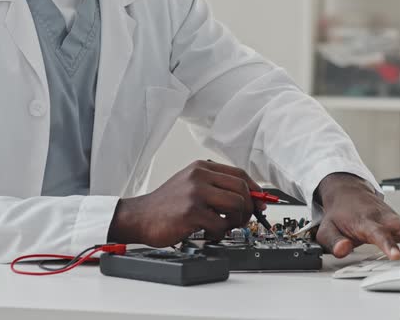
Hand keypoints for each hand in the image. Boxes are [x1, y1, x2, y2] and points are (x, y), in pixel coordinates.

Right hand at [107, 160, 264, 246]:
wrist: (139, 217)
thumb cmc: (167, 204)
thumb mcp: (191, 185)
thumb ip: (216, 187)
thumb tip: (250, 198)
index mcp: (201, 168)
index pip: (239, 173)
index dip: (255, 189)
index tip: (260, 202)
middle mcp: (199, 176)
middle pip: (242, 188)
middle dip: (248, 207)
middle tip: (243, 219)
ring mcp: (195, 193)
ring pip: (236, 205)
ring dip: (236, 220)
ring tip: (224, 225)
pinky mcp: (192, 212)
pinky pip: (221, 224)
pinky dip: (220, 232)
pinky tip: (209, 232)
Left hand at [315, 173, 399, 259]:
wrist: (346, 191)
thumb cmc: (339, 213)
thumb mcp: (327, 229)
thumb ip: (334, 242)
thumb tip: (342, 250)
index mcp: (365, 221)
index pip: (378, 234)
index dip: (388, 245)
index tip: (397, 255)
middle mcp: (381, 218)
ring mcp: (391, 217)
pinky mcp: (397, 220)